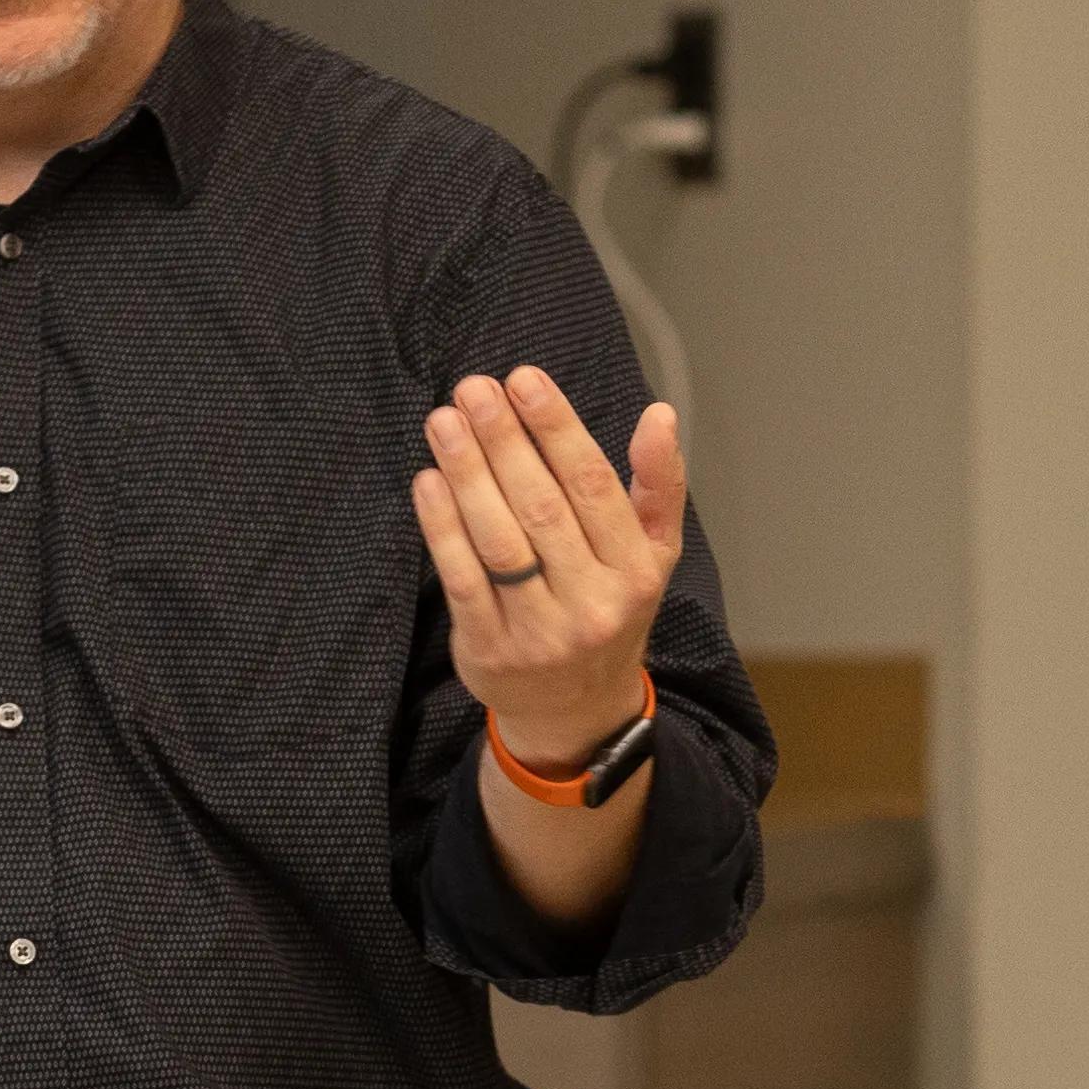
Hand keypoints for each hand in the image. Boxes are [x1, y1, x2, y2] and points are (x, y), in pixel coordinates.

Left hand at [410, 366, 684, 760]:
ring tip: (443, 422)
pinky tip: (428, 481)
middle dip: (503, 441)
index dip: (557, 428)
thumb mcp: (653, 552)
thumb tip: (660, 414)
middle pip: (542, 507)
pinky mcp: (492, 649)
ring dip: (467, 474)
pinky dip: (441, 527)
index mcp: (637, 568)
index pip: (593, 485)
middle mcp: (594, 602)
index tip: (523, 380)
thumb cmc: (610, 607)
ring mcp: (541, 631)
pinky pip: (462, 579)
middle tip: (472, 389)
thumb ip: (658, 484)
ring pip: (499, 540)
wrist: (577, 708)